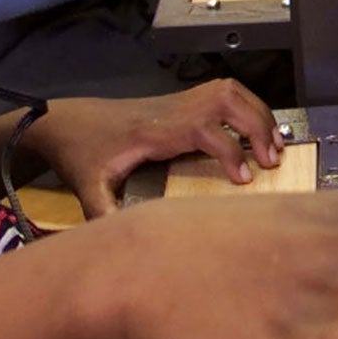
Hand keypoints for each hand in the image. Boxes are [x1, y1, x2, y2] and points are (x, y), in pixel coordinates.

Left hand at [26, 82, 285, 215]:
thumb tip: (119, 248)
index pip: (204, 129)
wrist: (63, 120)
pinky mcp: (178, 102)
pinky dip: (245, 106)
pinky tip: (253, 130)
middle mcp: (171, 110)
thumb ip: (103, 214)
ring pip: (228, 90)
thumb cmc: (79, 152)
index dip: (230, 151)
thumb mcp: (87, 187)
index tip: (245, 178)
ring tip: (273, 143)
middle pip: (226, 100)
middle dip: (257, 125)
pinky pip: (221, 93)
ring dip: (256, 112)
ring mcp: (176, 102)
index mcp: (154, 131)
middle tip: (273, 159)